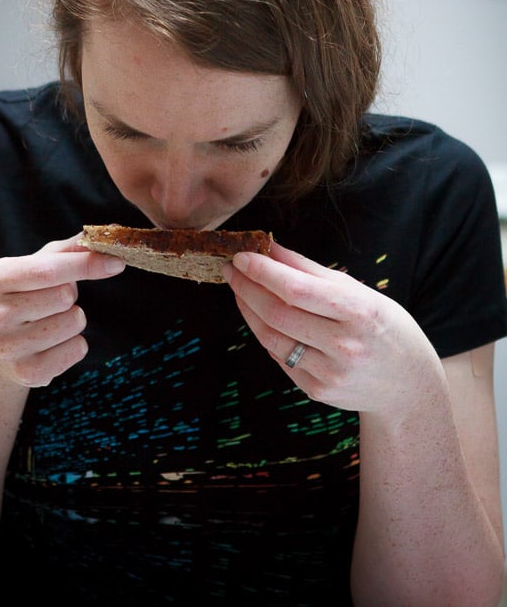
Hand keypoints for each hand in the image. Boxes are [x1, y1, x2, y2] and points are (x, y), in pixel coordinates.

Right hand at [0, 234, 124, 387]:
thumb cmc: (23, 294)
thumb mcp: (36, 265)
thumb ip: (72, 248)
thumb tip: (114, 231)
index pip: (47, 270)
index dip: (86, 264)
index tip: (118, 262)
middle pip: (64, 296)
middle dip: (71, 293)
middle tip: (53, 299)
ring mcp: (7, 348)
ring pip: (74, 322)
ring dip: (74, 317)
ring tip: (50, 320)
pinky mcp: (27, 374)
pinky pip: (77, 349)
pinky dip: (75, 342)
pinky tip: (53, 343)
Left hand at [223, 241, 442, 417]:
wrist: (408, 384)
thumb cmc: (381, 326)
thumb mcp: (357, 291)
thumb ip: (309, 270)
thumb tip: (268, 247)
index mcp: (358, 311)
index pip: (297, 290)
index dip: (263, 272)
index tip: (241, 256)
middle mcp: (344, 345)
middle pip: (278, 314)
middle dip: (247, 288)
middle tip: (230, 269)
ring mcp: (329, 373)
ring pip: (272, 338)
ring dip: (248, 310)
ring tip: (239, 289)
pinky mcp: (318, 391)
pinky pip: (280, 358)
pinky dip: (265, 334)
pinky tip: (259, 317)